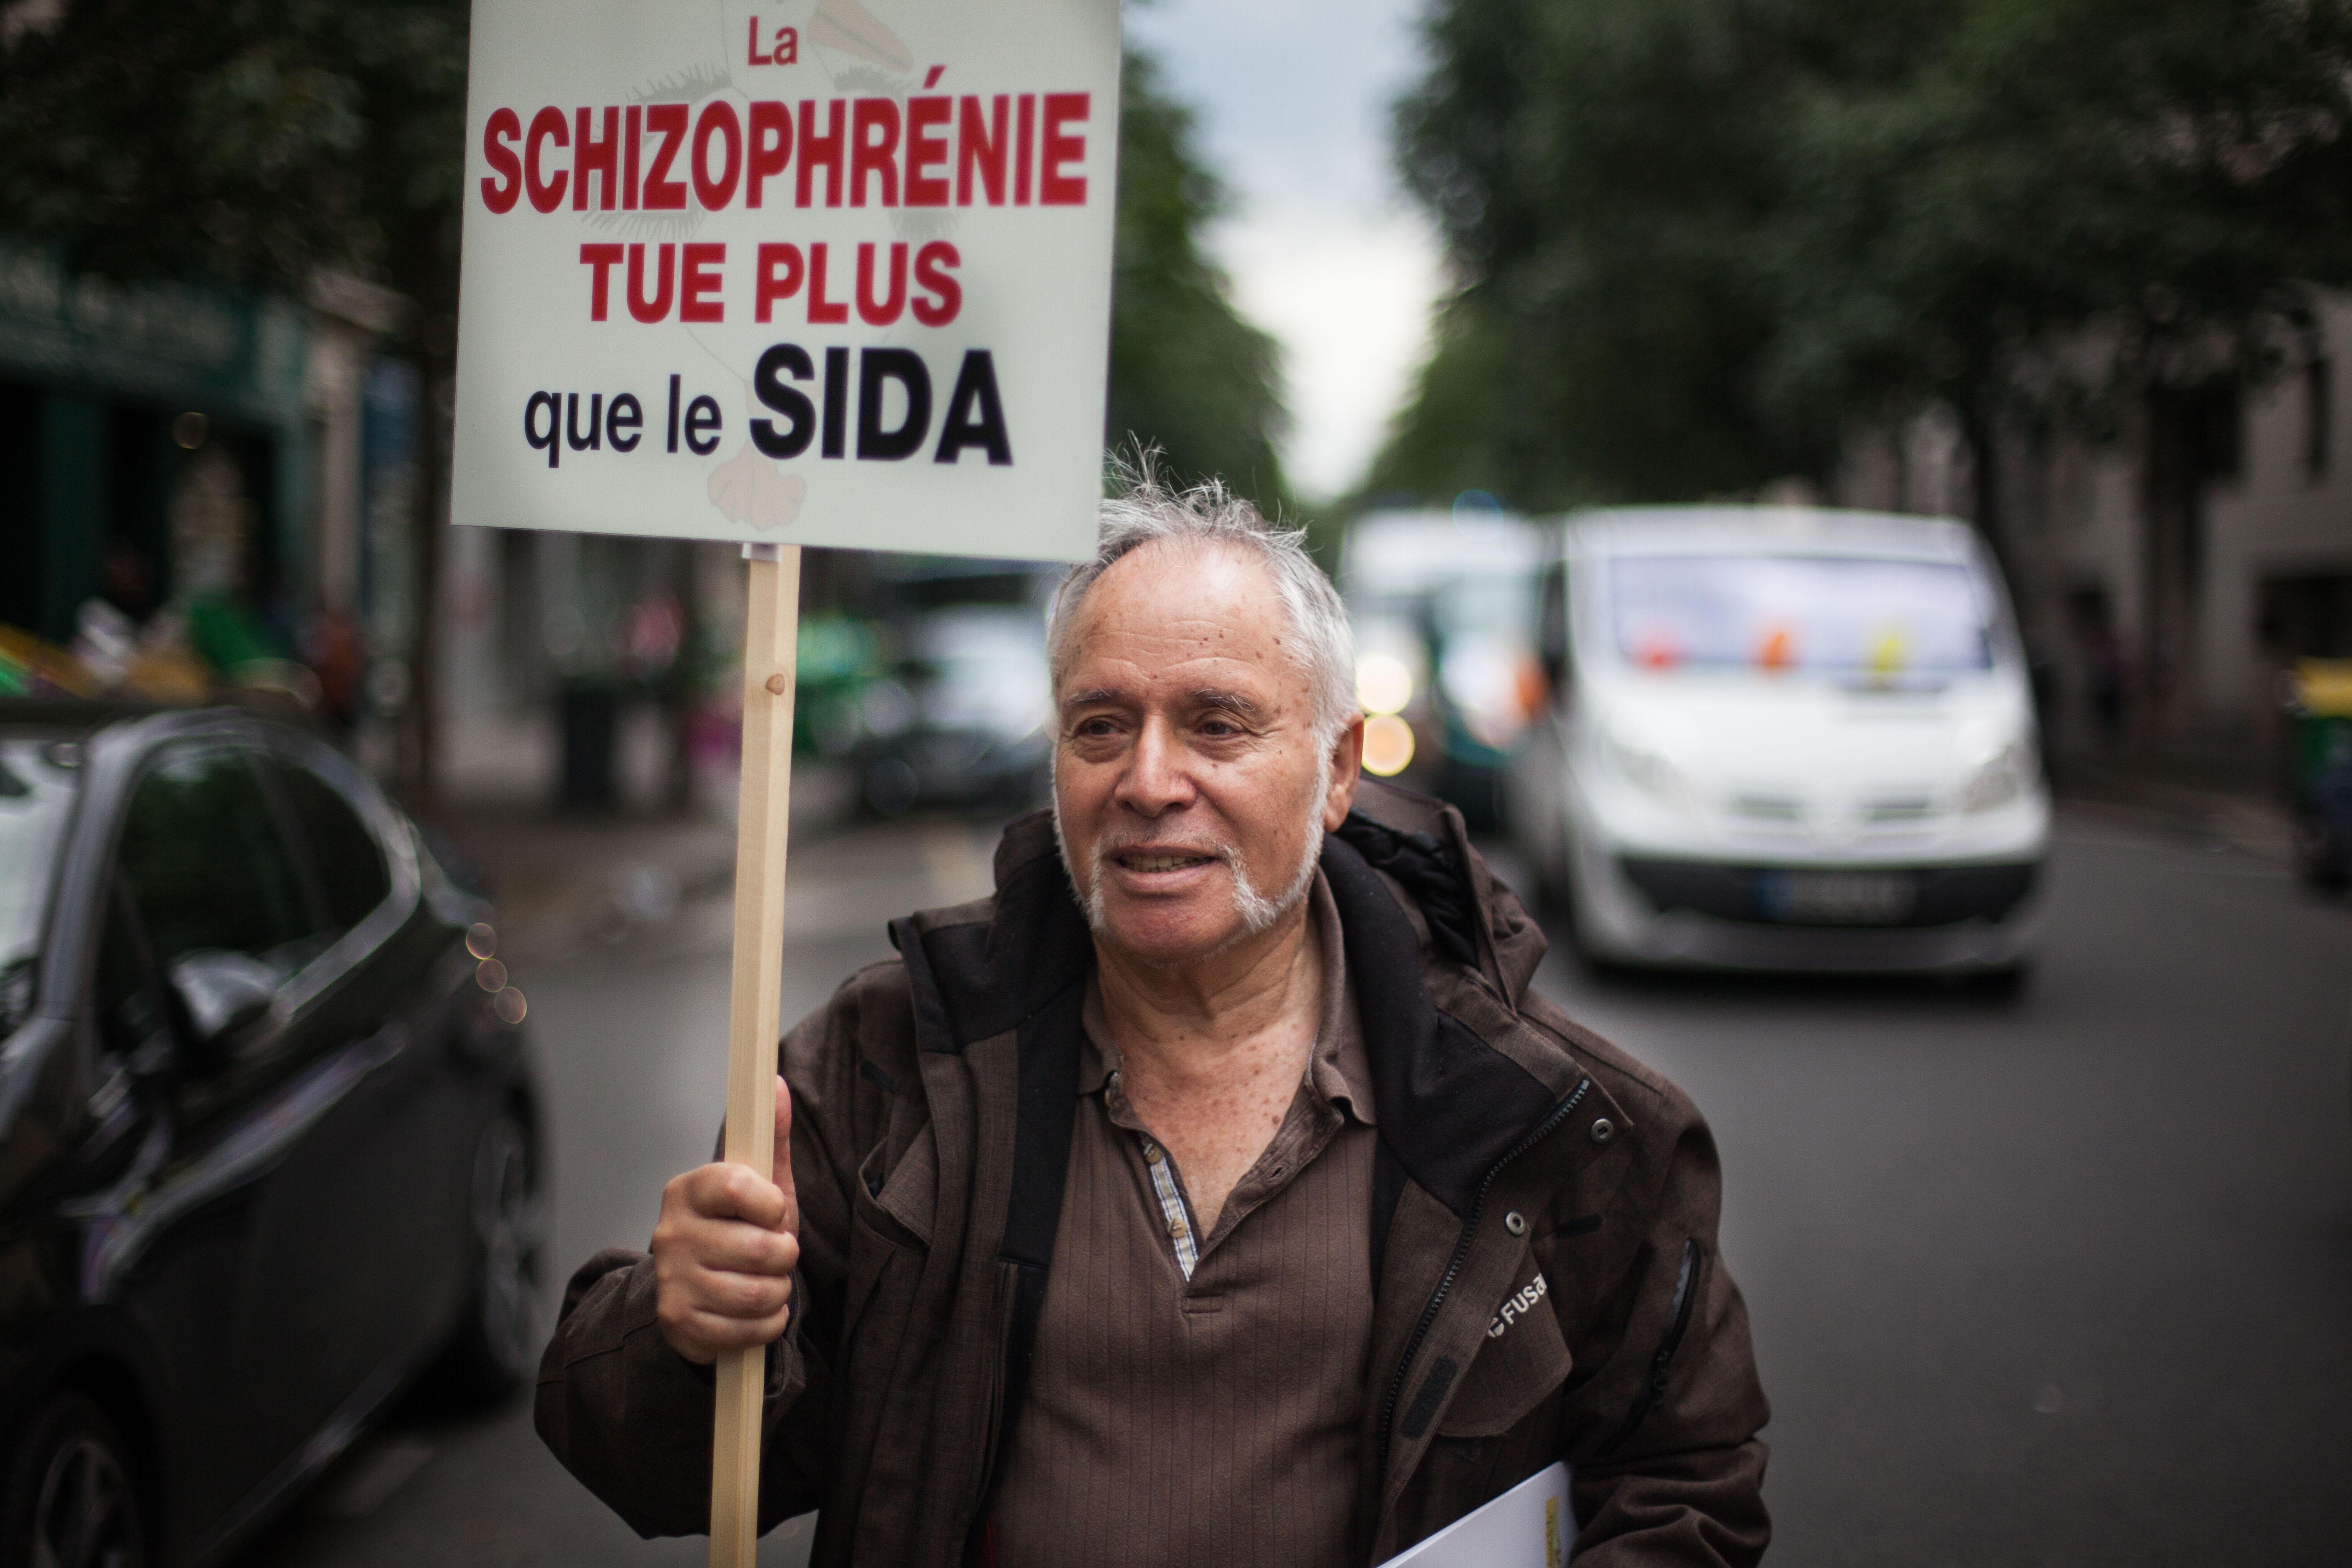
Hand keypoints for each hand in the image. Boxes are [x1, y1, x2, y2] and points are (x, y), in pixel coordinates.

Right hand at [652, 1076, 798, 1365]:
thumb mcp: (761, 1186)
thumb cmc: (739, 1232)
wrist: (700, 1295)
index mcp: (688, 1190)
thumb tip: (778, 1084)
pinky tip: (754, 1312)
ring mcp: (672, 1279)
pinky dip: (767, 1324)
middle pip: (760, 1248)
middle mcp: (671, 1232)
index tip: (772, 1212)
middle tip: (773, 1254)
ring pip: (758, 1292)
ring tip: (764, 1281)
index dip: (771, 1205)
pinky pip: (748, 1329)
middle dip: (784, 1256)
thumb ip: (770, 1137)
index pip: (738, 1187)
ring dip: (777, 1291)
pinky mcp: (679, 1322)